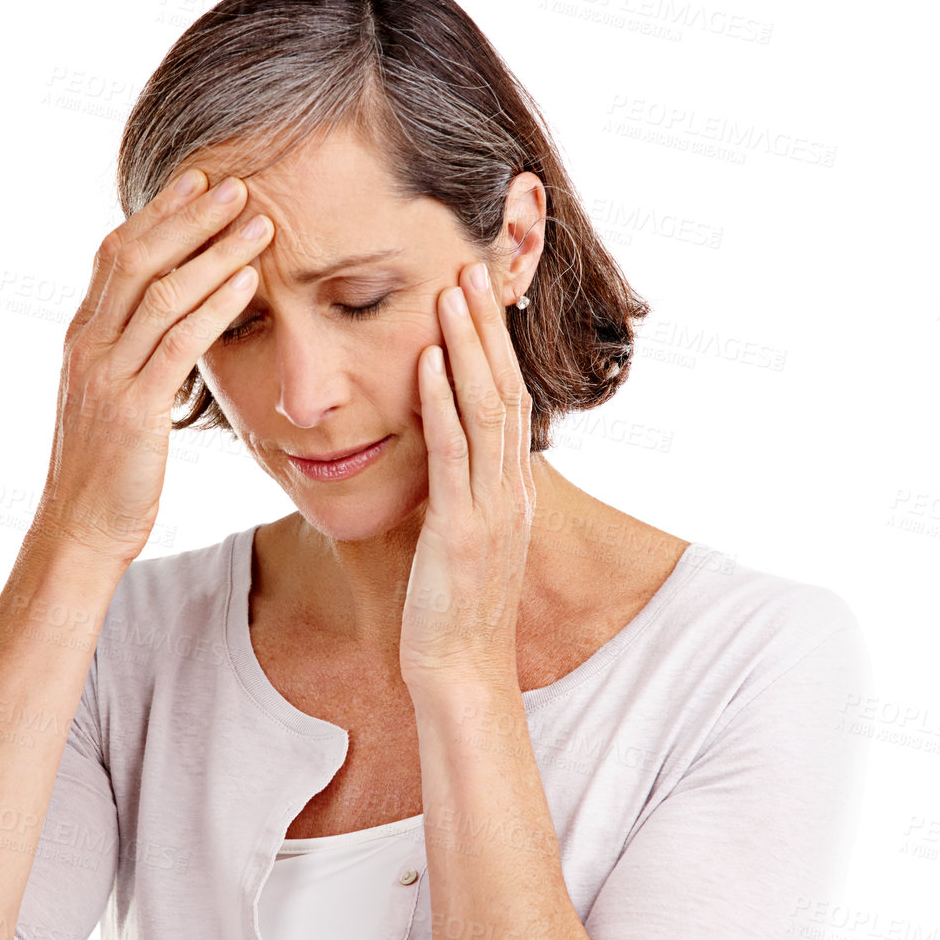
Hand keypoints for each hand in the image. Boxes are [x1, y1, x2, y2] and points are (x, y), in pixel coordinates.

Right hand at [30, 171, 272, 565]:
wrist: (79, 529)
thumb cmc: (108, 471)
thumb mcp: (112, 400)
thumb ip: (133, 355)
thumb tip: (167, 323)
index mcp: (82, 338)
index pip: (117, 255)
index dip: (158, 213)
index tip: (199, 180)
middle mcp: (88, 346)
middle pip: (137, 258)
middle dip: (188, 215)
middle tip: (236, 181)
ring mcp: (107, 376)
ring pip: (161, 293)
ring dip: (213, 251)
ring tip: (258, 222)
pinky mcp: (133, 410)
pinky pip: (177, 344)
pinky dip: (215, 306)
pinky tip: (249, 282)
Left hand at [399, 262, 535, 694]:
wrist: (459, 673)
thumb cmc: (449, 613)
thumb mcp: (455, 541)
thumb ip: (452, 494)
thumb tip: (431, 457)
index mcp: (509, 493)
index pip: (509, 403)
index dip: (496, 348)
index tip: (478, 298)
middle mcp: (509, 492)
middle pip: (506, 391)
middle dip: (487, 328)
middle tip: (470, 266)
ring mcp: (490, 510)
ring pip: (487, 411)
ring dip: (469, 347)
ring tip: (452, 292)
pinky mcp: (460, 531)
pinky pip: (454, 456)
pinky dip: (443, 404)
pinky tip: (429, 362)